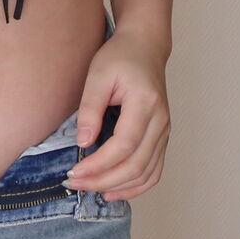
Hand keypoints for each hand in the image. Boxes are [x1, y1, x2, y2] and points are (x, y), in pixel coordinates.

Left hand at [63, 28, 169, 201]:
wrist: (145, 47)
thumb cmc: (121, 57)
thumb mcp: (97, 74)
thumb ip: (90, 108)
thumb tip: (83, 143)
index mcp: (146, 103)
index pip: (125, 145)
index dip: (99, 164)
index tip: (75, 172)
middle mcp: (161, 121)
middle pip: (136, 165)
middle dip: (104, 180)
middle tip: (76, 183)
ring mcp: (164, 132)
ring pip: (147, 174)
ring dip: (118, 187)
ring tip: (90, 189)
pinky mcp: (161, 138)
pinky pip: (154, 171)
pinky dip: (135, 187)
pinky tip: (113, 191)